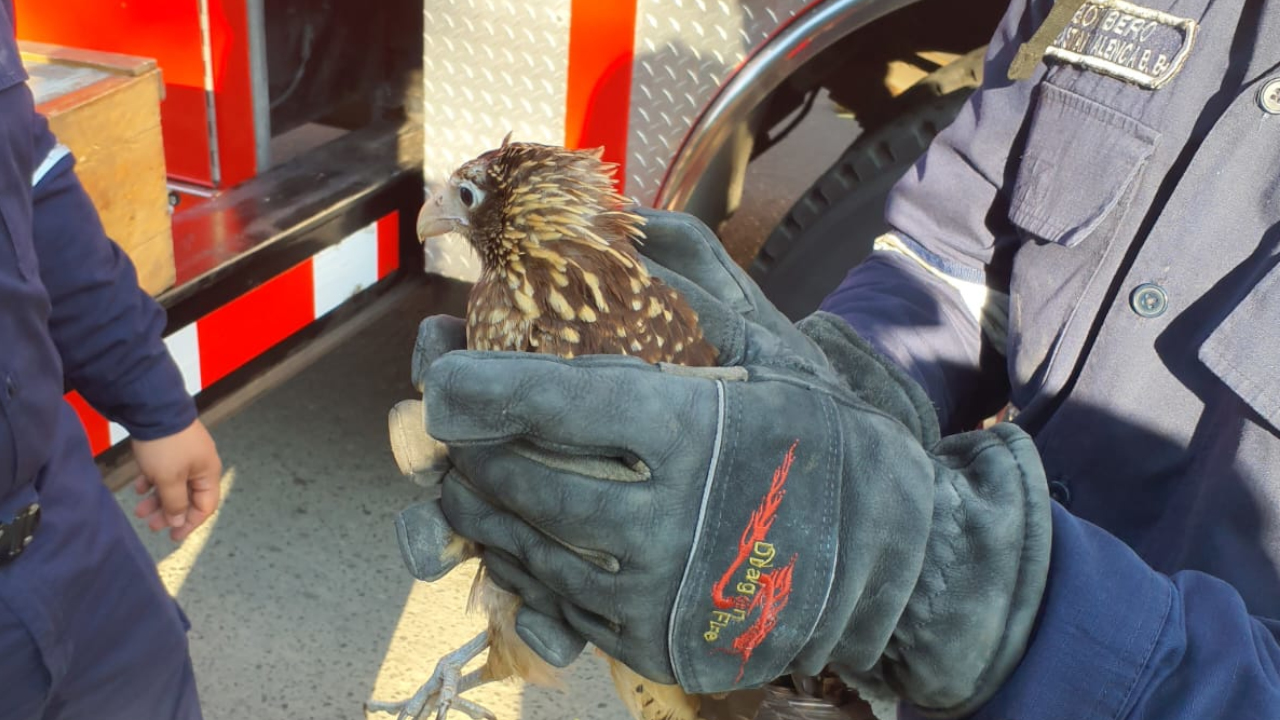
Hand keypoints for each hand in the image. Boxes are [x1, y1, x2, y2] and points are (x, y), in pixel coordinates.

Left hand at [131, 419, 222, 541]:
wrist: (153, 408)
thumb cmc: (166, 447)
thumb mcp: (169, 479)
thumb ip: (175, 503)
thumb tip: (180, 521)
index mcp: (208, 473)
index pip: (205, 506)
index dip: (190, 523)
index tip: (173, 537)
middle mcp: (200, 465)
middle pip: (188, 497)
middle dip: (169, 512)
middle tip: (150, 524)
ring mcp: (185, 455)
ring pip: (173, 485)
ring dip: (157, 499)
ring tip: (138, 509)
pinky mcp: (171, 448)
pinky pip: (164, 471)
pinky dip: (153, 481)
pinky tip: (140, 486)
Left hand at [426, 302, 1051, 714]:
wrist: (893, 565)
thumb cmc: (826, 442)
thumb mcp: (777, 348)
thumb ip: (697, 280)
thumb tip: (627, 215)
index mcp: (692, 432)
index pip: (550, 403)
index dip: (473, 383)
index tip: (439, 364)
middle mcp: (664, 521)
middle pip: (515, 478)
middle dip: (461, 442)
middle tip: (442, 411)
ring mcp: (653, 595)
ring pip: (520, 545)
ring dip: (478, 501)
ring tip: (470, 465)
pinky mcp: (649, 642)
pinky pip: (551, 599)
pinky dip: (518, 557)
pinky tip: (517, 526)